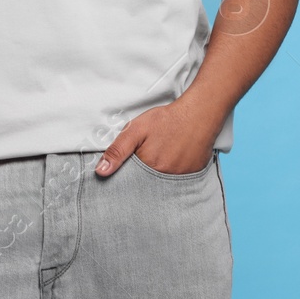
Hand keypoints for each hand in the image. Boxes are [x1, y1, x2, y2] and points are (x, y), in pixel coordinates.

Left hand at [95, 96, 223, 176]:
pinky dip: (174, 173)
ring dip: (158, 174)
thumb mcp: (136, 129)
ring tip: (162, 155)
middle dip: (143, 176)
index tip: (130, 166)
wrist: (199, 114)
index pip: (131, 181)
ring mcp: (181, 178)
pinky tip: (174, 157)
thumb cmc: (167, 120)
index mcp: (149, 167)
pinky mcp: (193, 175)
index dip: (128, 174)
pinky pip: (179, 180)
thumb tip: (100, 171)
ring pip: (162, 183)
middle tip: (151, 154)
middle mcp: (166, 178)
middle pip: (147, 184)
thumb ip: (118, 150)